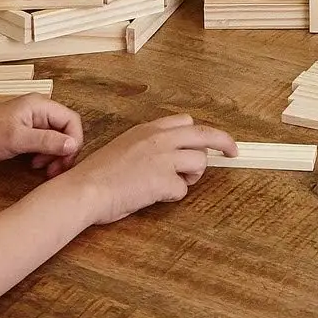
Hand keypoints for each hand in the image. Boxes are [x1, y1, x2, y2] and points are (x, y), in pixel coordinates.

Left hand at [0, 95, 85, 177]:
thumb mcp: (17, 139)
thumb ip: (47, 141)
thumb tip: (72, 145)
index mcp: (40, 105)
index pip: (71, 120)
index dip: (74, 140)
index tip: (66, 161)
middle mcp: (39, 112)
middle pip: (65, 130)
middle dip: (64, 150)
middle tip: (54, 171)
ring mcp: (31, 124)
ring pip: (56, 139)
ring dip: (54, 155)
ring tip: (43, 170)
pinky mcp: (24, 136)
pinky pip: (44, 145)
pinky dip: (45, 156)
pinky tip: (34, 166)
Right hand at [61, 114, 235, 224]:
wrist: (84, 189)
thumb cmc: (97, 174)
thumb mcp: (123, 147)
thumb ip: (147, 147)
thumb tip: (165, 158)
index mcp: (148, 129)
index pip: (185, 121)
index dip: (199, 133)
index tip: (209, 140)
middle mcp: (159, 138)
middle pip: (204, 134)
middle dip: (223, 141)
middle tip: (233, 151)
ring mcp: (163, 157)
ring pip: (199, 162)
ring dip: (191, 177)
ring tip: (173, 184)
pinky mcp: (163, 179)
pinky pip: (182, 190)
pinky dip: (173, 196)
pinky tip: (155, 197)